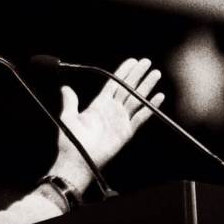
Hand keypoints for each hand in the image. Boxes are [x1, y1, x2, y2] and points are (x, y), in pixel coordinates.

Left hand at [50, 58, 163, 191]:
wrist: (78, 161)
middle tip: (147, 63)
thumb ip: (70, 102)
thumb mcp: (68, 118)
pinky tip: (158, 97)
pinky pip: (141, 117)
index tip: (132, 61)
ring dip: (146, 86)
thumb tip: (65, 88)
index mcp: (99, 104)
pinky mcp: (126, 131)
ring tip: (155, 74)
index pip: (114, 83)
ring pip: (136, 99)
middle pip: (127, 88)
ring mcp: (120, 120)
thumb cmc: (71, 141)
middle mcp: (112, 110)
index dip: (123, 72)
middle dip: (138, 75)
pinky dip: (150, 107)